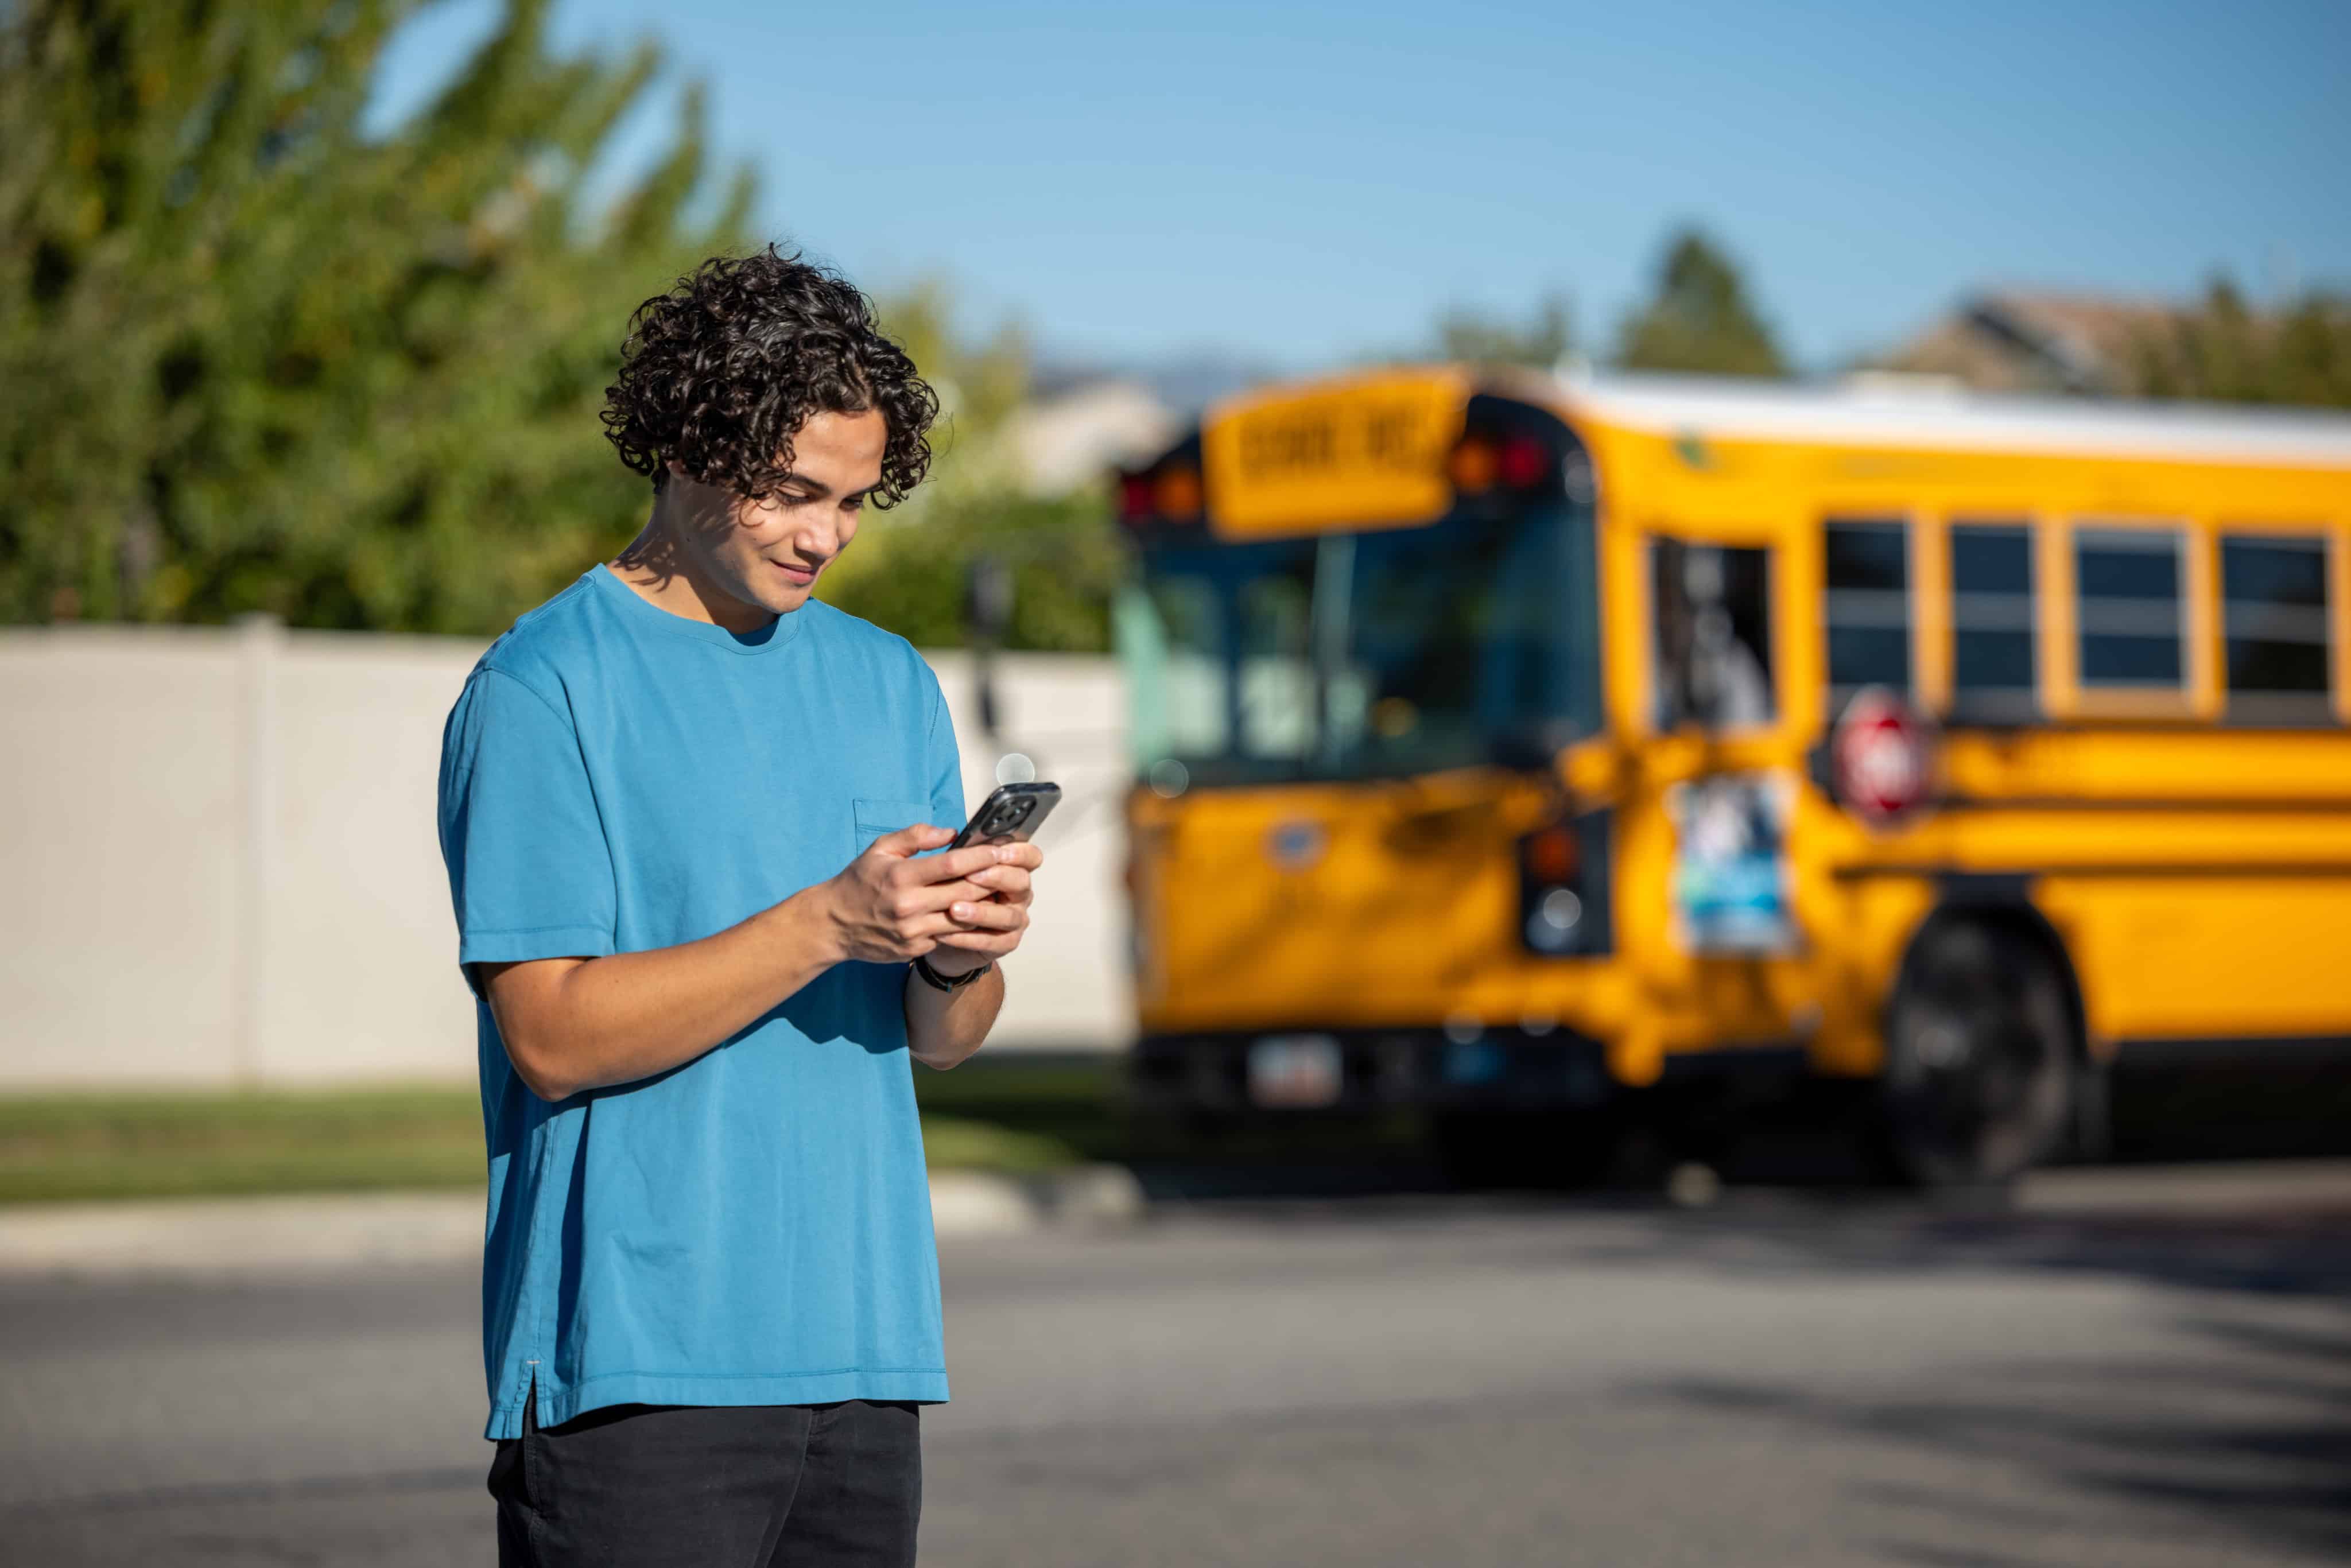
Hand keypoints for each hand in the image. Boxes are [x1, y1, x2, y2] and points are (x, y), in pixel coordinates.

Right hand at [819, 826, 1022, 964]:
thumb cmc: (859, 881)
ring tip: (1001, 893)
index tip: (1000, 850)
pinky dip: (966, 925)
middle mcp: (909, 905)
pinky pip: (950, 936)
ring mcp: (914, 931)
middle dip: (992, 882)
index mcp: (901, 876)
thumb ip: (915, 836)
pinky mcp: (916, 949)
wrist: (833, 925)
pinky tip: (978, 914)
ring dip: (984, 906)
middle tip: (1011, 871)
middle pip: (965, 894)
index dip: (981, 858)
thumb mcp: (880, 849)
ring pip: (964, 919)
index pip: (952, 865)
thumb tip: (951, 832)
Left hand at [927, 839, 1043, 973]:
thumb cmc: (945, 894)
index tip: (998, 852)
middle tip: (971, 876)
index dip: (1020, 853)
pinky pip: (992, 941)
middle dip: (998, 877)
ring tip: (953, 909)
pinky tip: (945, 934)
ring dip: (981, 912)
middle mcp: (1017, 893)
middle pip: (1022, 882)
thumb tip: (949, 834)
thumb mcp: (940, 867)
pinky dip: (969, 938)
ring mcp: (1014, 919)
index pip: (1029, 856)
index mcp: (1009, 868)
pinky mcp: (1004, 942)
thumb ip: (944, 848)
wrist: (937, 933)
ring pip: (1008, 915)